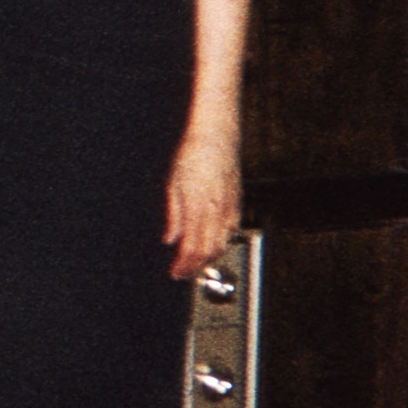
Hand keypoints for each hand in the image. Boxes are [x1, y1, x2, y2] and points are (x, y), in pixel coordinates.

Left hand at [164, 133, 238, 280]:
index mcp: (198, 207)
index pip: (192, 248)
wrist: (217, 135)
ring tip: (195, 262)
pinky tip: (213, 244)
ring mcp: (230, 207)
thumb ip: (173, 216)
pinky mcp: (237, 202)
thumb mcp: (173, 184)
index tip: (174, 273)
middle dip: (195, 267)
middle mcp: (217, 211)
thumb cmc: (192, 154)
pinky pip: (232, 230)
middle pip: (208, 251)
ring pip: (222, 244)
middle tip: (182, 273)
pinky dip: (222, 243)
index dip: (183, 265)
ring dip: (209, 258)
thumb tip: (169, 240)